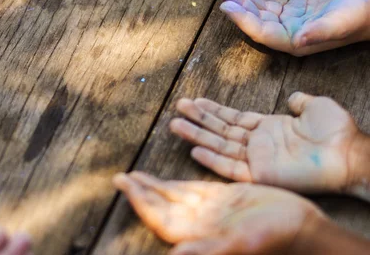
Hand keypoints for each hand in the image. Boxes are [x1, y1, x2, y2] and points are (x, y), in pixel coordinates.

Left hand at [114, 172, 323, 254]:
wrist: (304, 227)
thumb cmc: (276, 237)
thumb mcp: (241, 241)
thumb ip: (206, 249)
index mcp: (200, 234)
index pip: (161, 218)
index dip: (140, 202)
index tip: (123, 184)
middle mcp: (200, 223)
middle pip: (162, 206)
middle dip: (140, 193)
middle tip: (119, 177)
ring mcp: (211, 210)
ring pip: (173, 196)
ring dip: (152, 187)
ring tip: (132, 176)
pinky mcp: (223, 199)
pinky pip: (191, 188)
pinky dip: (174, 182)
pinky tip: (161, 179)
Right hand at [170, 93, 360, 193]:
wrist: (349, 153)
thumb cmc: (337, 131)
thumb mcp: (316, 106)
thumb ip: (299, 101)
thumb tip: (291, 97)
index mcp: (269, 128)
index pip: (234, 118)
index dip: (213, 110)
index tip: (195, 101)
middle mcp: (259, 144)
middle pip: (221, 130)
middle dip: (198, 119)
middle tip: (177, 107)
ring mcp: (258, 160)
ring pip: (220, 146)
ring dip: (198, 136)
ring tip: (175, 124)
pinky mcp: (261, 175)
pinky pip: (232, 168)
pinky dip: (213, 160)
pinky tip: (195, 151)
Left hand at [217, 0, 369, 55]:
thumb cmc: (362, 15)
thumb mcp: (341, 21)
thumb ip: (319, 32)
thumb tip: (299, 40)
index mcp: (295, 41)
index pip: (261, 31)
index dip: (242, 19)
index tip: (226, 6)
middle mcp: (290, 33)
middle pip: (256, 19)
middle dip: (238, 5)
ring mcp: (293, 20)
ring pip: (261, 8)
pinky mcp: (298, 6)